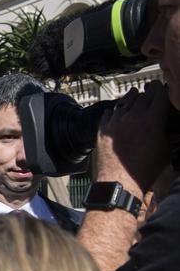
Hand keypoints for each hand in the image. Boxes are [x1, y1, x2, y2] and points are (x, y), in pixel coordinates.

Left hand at [95, 81, 170, 198]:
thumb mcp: (165, 151)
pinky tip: (116, 110)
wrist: (119, 182)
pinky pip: (108, 113)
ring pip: (124, 101)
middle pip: (143, 96)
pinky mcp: (102, 130)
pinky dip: (114, 110)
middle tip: (152, 88)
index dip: (163, 91)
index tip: (164, 89)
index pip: (160, 96)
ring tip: (135, 94)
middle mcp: (132, 117)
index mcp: (151, 120)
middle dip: (149, 91)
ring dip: (132, 97)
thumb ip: (168, 134)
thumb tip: (169, 127)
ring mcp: (115, 122)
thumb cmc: (145, 171)